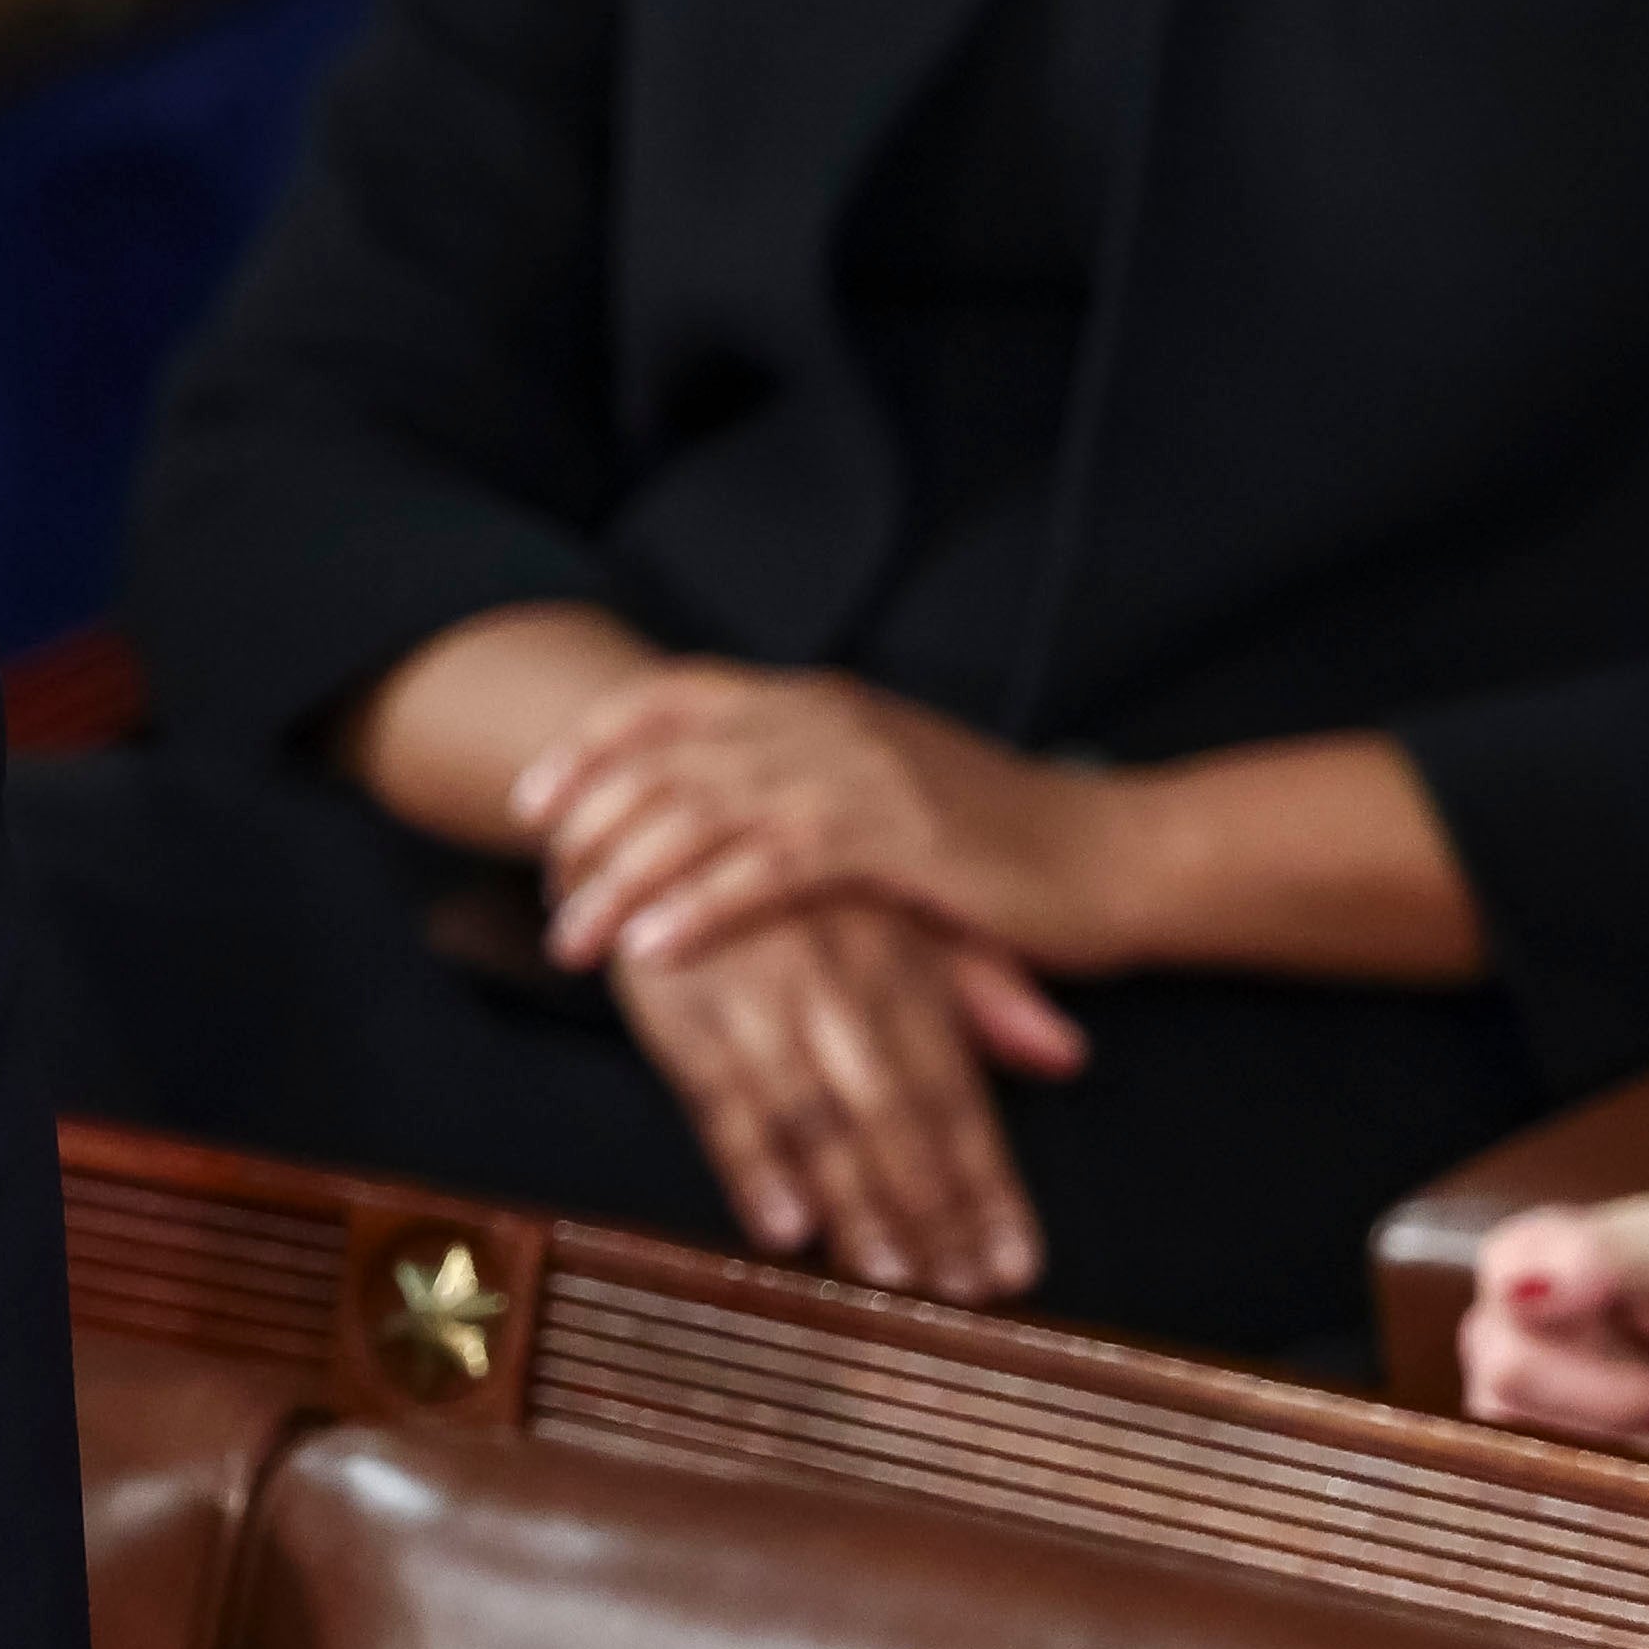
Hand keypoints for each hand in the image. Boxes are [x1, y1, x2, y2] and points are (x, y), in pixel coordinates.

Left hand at [527, 660, 1122, 976]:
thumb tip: (699, 811)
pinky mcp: (896, 838)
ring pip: (703, 817)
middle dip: (591, 831)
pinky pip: (771, 871)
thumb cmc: (993, 838)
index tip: (532, 804)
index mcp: (815, 701)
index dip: (592, 747)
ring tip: (575, 939)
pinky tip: (656, 949)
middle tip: (546, 897)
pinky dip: (703, 908)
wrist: (1116, 855)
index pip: (670, 698)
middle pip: (666, 762)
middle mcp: (826, 722)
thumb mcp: (878, 788)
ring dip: (626, 881)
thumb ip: (794, 783)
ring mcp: (860, 775)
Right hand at [613, 892, 1084, 1299]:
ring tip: (891, 1275)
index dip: (989, 1185)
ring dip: (857, 1201)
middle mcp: (843, 992)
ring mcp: (761, 1002)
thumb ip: (983, 990)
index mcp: (904, 973)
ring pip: (819, 1117)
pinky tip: (783, 1224)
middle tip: (962, 1286)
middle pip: (900, 1117)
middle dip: (935, 1208)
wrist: (667, 802)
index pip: (959, 1097)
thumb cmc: (792, 878)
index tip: (1014, 1263)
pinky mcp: (681, 1010)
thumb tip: (1070, 1057)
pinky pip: (720, 1098)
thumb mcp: (898, 916)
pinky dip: (751, 1163)